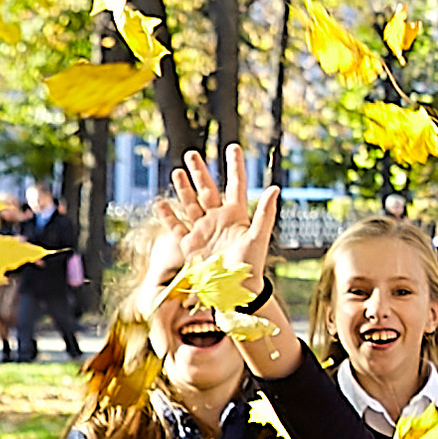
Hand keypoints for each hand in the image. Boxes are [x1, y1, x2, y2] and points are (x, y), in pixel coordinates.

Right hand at [168, 146, 279, 304]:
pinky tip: (161, 204)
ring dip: (183, 189)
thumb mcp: (258, 237)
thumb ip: (265, 213)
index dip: (235, 166)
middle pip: (207, 190)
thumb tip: (276, 187)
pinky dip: (168, 216)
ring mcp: (203, 231)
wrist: (234, 291)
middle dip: (200, 172)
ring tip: (177, 171)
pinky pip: (177, 227)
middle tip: (191, 154)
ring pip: (190, 204)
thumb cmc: (251, 265)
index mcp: (237, 215)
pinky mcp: (190, 245)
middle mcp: (218, 220)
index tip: (233, 147)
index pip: (235, 184)